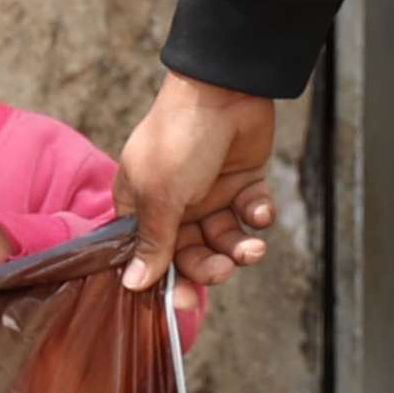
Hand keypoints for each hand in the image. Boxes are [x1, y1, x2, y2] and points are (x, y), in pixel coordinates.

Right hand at [115, 72, 281, 297]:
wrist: (226, 90)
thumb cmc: (179, 139)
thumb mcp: (159, 194)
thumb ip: (152, 242)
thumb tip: (132, 285)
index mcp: (141, 206)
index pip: (149, 256)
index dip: (165, 281)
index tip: (181, 302)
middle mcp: (174, 204)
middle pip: (190, 254)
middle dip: (208, 268)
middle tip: (224, 269)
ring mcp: (210, 193)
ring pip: (224, 239)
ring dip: (239, 249)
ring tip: (252, 248)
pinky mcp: (242, 182)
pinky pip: (250, 213)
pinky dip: (258, 216)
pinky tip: (261, 211)